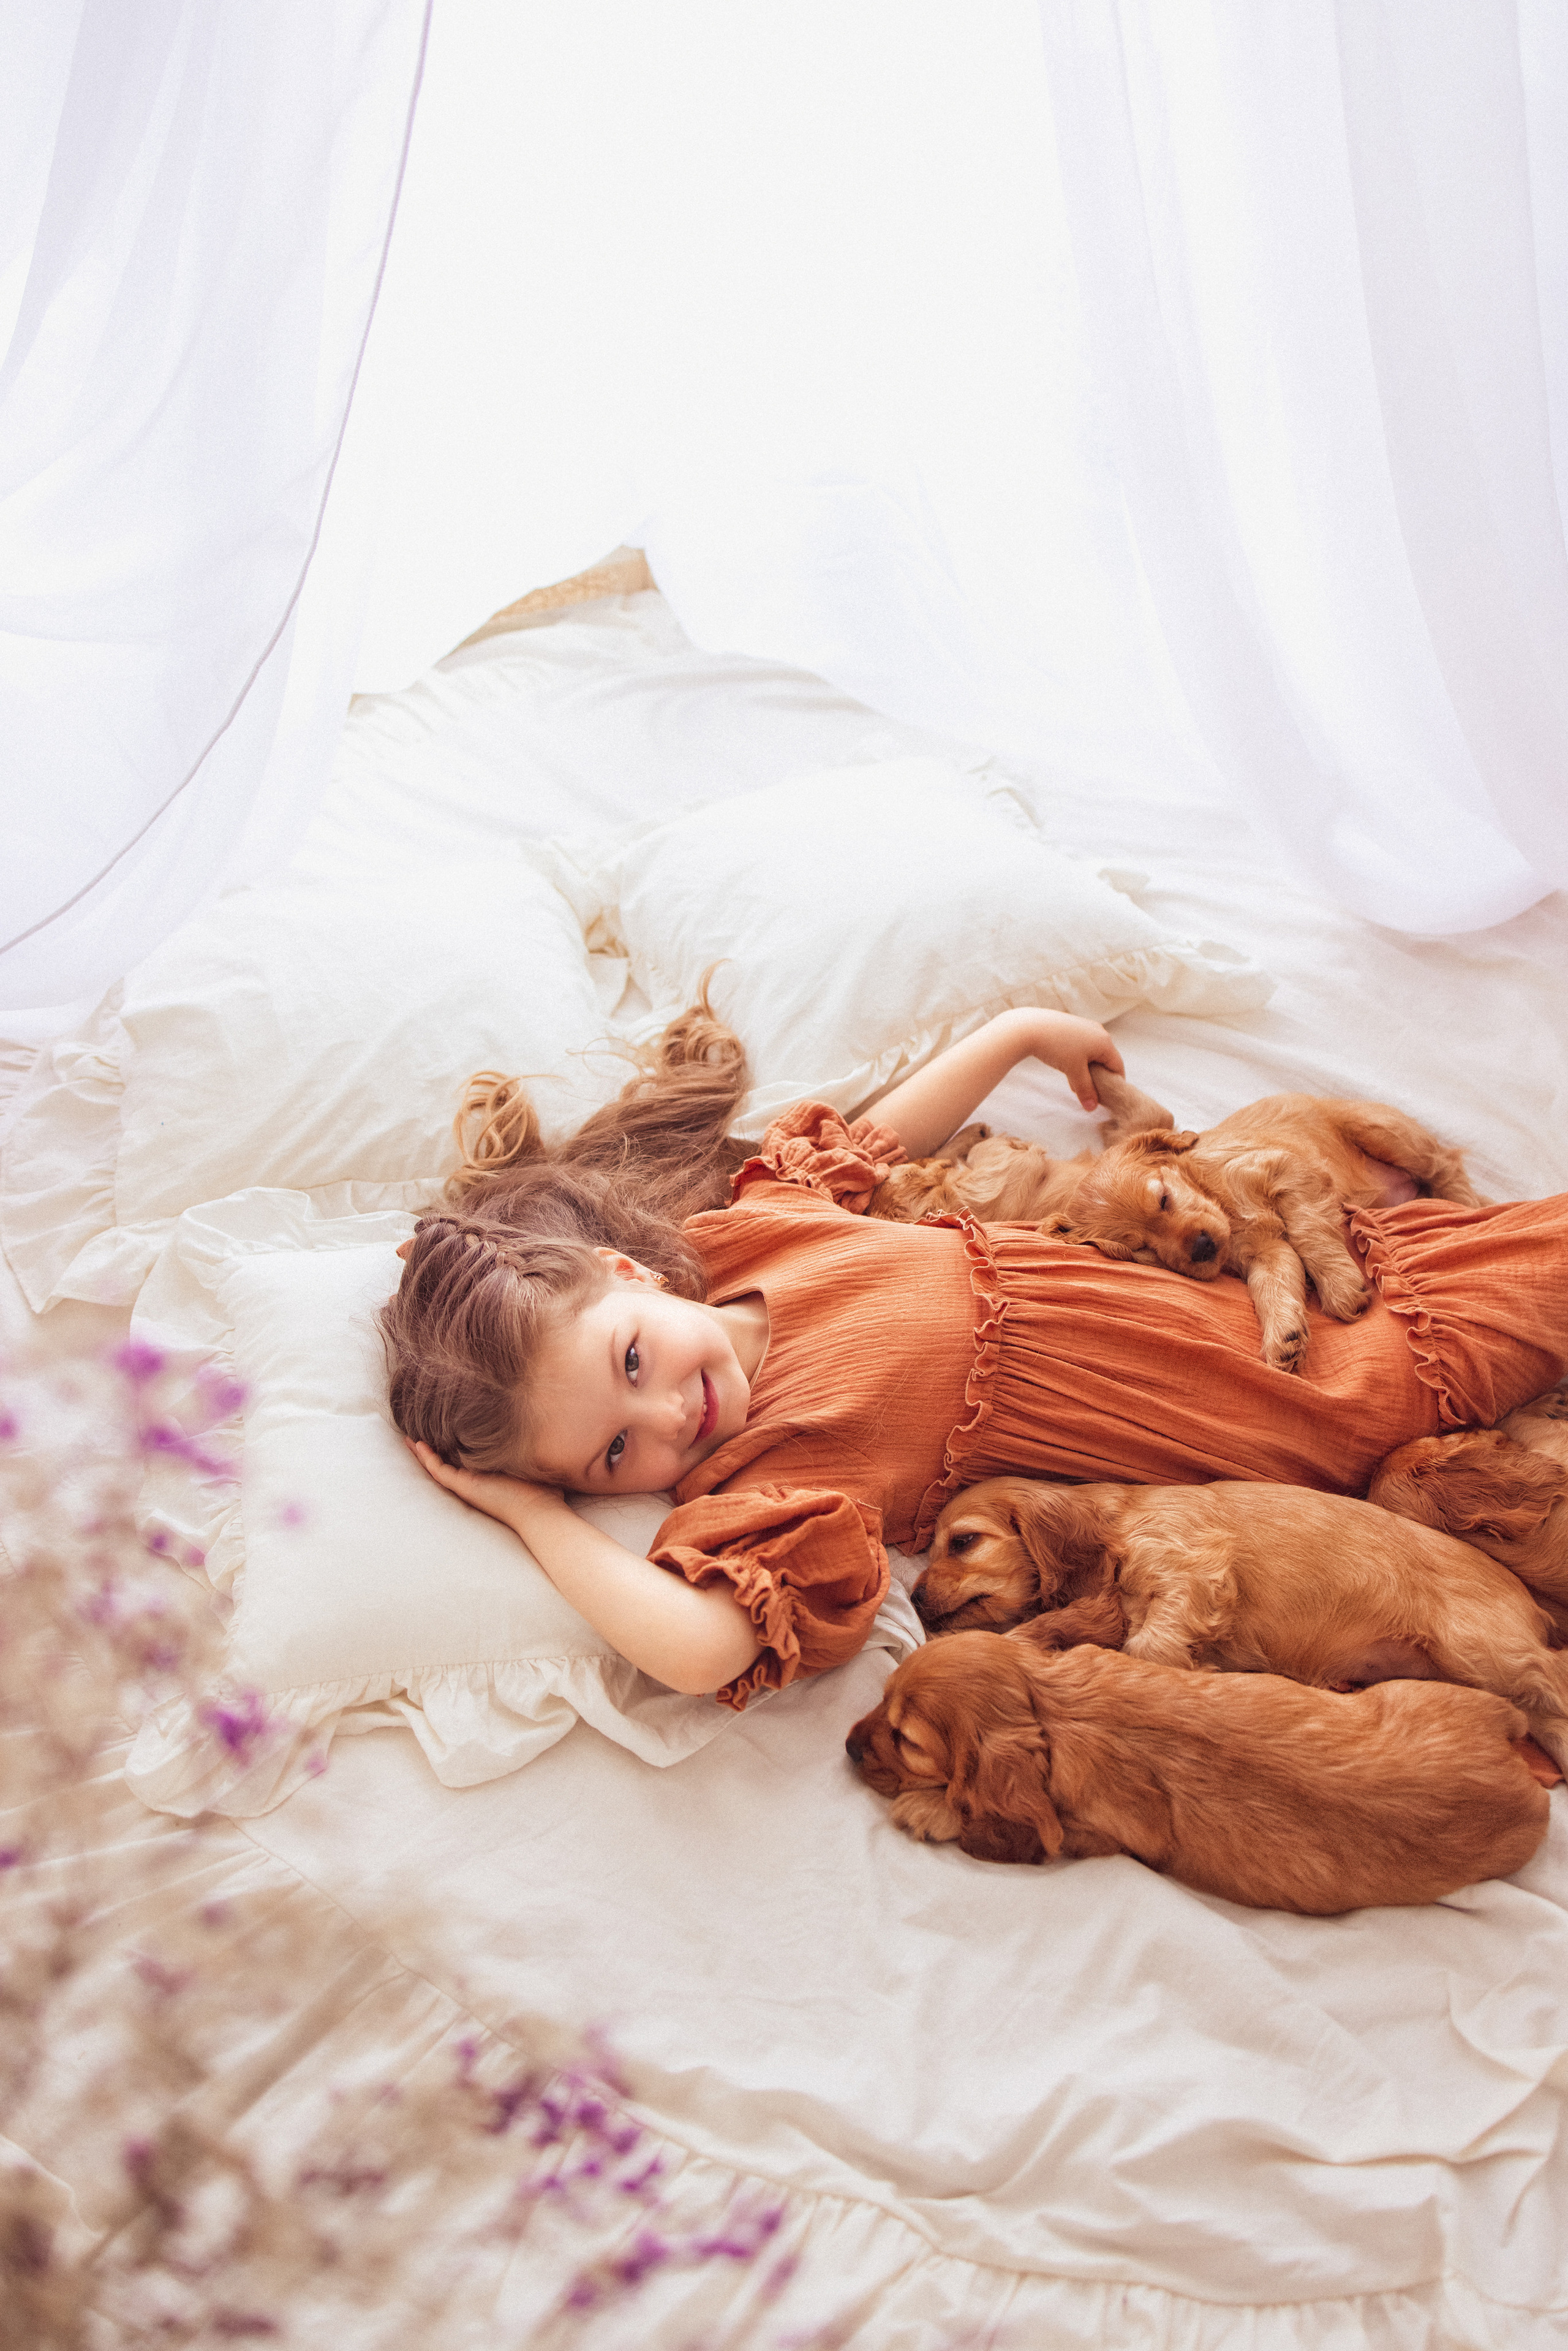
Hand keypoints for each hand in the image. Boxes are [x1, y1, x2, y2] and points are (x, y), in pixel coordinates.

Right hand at [405, 1438, 563, 1533]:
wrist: (541, 1511)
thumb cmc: (543, 1493)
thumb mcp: (531, 1466)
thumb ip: (528, 1454)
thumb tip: (541, 1436)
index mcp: (488, 1478)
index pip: (465, 1461)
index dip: (451, 1448)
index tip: (442, 1432)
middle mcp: (474, 1483)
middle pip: (446, 1464)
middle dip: (430, 1450)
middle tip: (413, 1436)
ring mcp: (467, 1486)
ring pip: (437, 1468)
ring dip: (422, 1453)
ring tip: (408, 1438)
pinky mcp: (465, 1487)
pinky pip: (439, 1471)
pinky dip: (427, 1458)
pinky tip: (418, 1444)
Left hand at [1031, 1013, 1124, 1110]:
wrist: (1029, 1027)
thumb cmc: (1057, 1048)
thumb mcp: (1073, 1072)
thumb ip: (1085, 1090)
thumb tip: (1092, 1108)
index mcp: (1105, 1042)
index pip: (1117, 1067)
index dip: (1114, 1084)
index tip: (1105, 1098)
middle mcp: (1099, 1031)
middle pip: (1105, 1060)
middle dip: (1097, 1078)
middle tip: (1087, 1092)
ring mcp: (1085, 1027)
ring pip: (1091, 1054)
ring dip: (1085, 1071)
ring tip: (1073, 1084)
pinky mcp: (1072, 1026)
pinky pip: (1081, 1047)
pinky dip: (1077, 1060)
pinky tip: (1066, 1069)